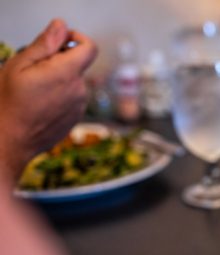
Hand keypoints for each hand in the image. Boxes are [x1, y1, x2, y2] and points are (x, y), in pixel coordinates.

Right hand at [0, 19, 96, 179]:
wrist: (9, 141)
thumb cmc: (8, 103)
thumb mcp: (20, 65)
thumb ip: (45, 44)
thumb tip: (61, 26)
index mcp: (67, 73)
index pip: (90, 47)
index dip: (77, 38)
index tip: (60, 41)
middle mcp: (79, 90)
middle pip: (78, 65)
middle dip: (60, 61)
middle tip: (33, 69)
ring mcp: (79, 107)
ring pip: (73, 83)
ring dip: (58, 80)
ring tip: (33, 90)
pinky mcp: (75, 119)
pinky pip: (71, 99)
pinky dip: (58, 96)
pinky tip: (38, 104)